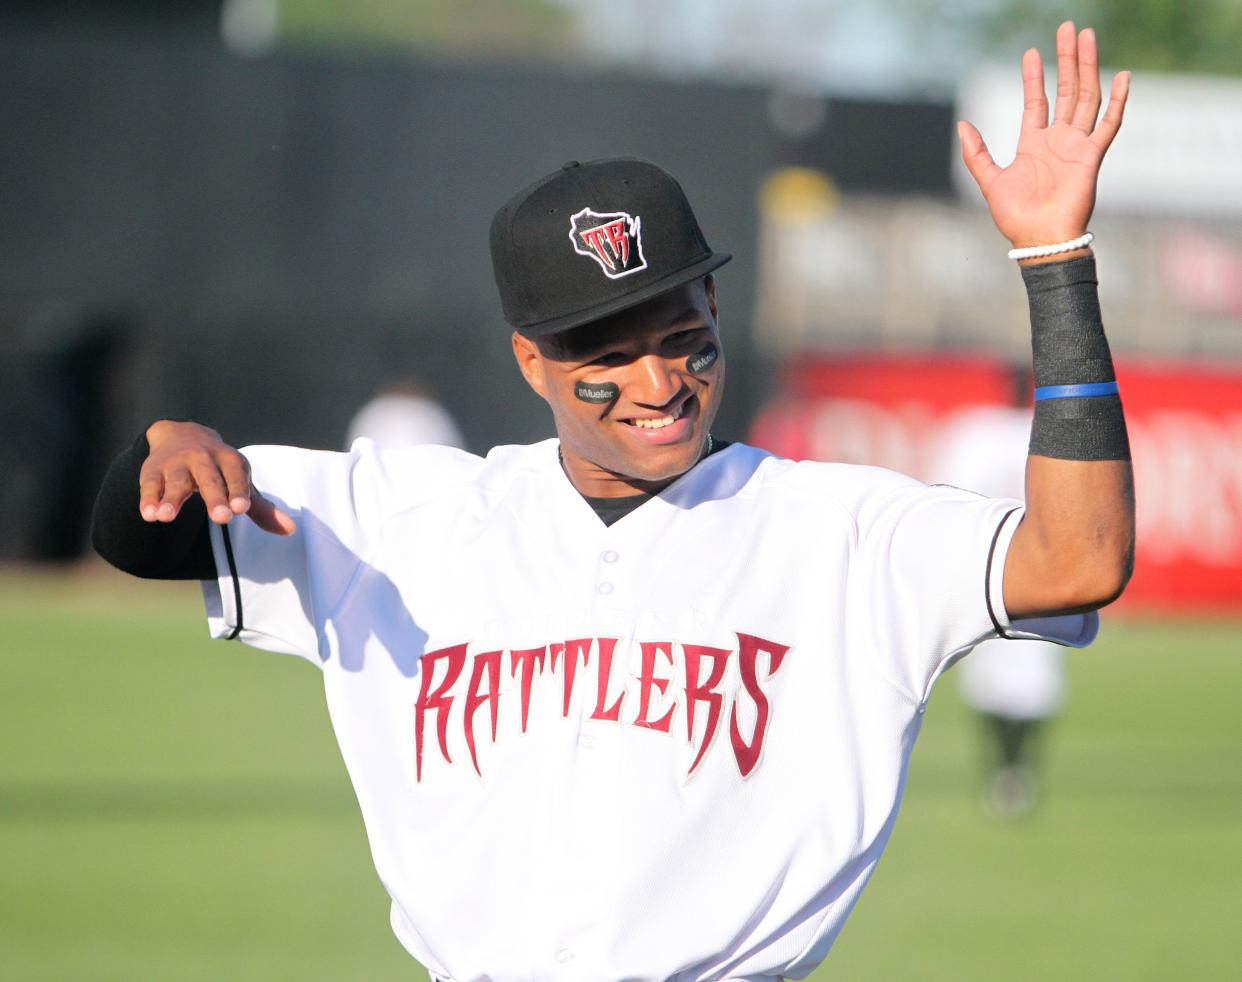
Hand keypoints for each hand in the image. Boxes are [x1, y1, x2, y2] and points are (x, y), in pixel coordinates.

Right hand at [139, 420, 295, 534]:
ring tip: (166, 518)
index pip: (236, 477)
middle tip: (221, 518)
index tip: (242, 509)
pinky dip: (149, 499)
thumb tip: (290, 530)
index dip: (239, 492)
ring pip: (176, 480)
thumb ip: (261, 508)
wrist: (183, 434)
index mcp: (230, 461)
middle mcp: (204, 459)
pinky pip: (150, 484)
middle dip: (215, 498)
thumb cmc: (220, 468)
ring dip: (172, 499)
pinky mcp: (153, 471)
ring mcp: (177, 464)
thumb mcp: (241, 482)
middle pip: (210, 479)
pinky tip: (149, 515)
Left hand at [958, 21, 1129, 249]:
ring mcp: (1077, 146)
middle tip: (1069, 28)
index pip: (1037, 101)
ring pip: (1086, 97)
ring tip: (1087, 37)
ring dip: (1087, 67)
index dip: (1034, 77)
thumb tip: (962, 125)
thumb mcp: (990, 181)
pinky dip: (1117, 102)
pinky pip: (1109, 125)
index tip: (1031, 52)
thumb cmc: (1016, 217)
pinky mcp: (1092, 157)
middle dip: (1067, 59)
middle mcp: (1058, 140)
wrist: (1039, 240)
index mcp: (1034, 144)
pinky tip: (1122, 77)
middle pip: (1067, 90)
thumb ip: (978, 154)